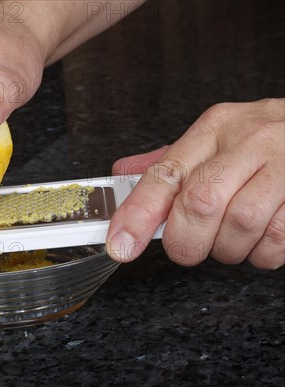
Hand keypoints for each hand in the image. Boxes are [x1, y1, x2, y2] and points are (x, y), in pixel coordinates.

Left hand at [107, 99, 284, 269]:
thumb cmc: (262, 141)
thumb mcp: (214, 139)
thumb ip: (170, 162)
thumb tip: (122, 175)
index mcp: (213, 129)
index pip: (166, 174)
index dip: (138, 214)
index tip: (120, 244)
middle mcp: (249, 142)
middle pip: (201, 202)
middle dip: (185, 240)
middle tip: (186, 247)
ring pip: (240, 224)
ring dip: (226, 248)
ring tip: (229, 238)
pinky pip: (276, 241)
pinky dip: (260, 253)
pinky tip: (259, 238)